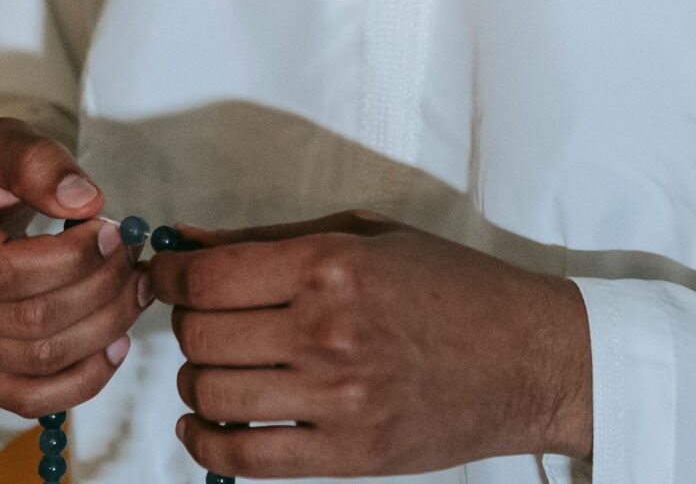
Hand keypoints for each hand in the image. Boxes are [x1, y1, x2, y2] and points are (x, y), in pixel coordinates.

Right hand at [0, 116, 154, 417]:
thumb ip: (39, 161)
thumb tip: (86, 202)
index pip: (5, 271)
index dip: (74, 259)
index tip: (116, 231)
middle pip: (28, 323)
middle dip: (100, 291)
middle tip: (135, 259)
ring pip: (36, 363)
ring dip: (102, 330)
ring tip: (133, 291)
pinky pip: (27, 398)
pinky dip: (81, 380)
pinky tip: (113, 344)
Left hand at [149, 208, 592, 476]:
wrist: (529, 358)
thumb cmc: (454, 287)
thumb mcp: (369, 238)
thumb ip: (275, 241)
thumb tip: (190, 243)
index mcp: (334, 265)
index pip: (208, 278)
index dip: (169, 277)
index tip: (165, 277)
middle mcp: (329, 330)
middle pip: (203, 335)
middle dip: (187, 326)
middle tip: (202, 322)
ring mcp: (339, 399)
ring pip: (213, 395)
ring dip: (195, 382)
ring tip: (212, 370)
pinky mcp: (349, 455)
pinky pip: (246, 458)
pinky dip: (207, 445)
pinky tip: (204, 428)